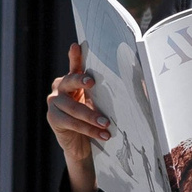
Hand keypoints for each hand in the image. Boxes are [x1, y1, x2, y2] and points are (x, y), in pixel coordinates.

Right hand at [46, 43, 106, 191]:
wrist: (82, 144)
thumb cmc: (92, 119)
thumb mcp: (99, 103)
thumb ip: (104, 92)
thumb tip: (138, 86)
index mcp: (72, 80)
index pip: (74, 66)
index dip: (75, 57)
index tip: (76, 47)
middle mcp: (60, 88)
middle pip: (69, 81)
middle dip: (80, 80)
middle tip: (92, 81)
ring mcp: (54, 103)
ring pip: (73, 107)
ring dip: (91, 116)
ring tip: (106, 123)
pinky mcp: (53, 118)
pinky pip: (72, 123)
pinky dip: (89, 129)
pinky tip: (102, 134)